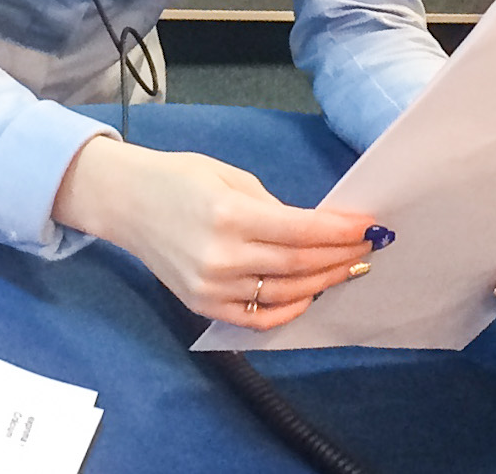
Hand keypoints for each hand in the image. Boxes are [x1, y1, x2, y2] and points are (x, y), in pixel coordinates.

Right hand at [53, 137, 376, 328]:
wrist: (126, 202)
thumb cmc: (179, 179)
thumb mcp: (229, 177)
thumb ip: (272, 207)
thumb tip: (315, 230)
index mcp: (230, 216)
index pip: (301, 230)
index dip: (341, 230)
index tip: (369, 225)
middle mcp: (222, 257)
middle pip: (300, 265)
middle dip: (340, 255)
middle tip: (368, 246)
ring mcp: (212, 287)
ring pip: (286, 293)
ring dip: (324, 282)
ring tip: (348, 268)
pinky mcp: (203, 306)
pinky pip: (257, 318)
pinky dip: (289, 311)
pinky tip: (310, 295)